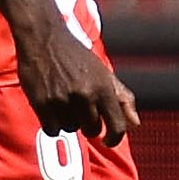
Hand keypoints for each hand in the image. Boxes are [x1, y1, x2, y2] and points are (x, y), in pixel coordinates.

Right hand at [18, 18, 138, 144]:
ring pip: (71, 129)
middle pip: (92, 130)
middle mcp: (85, 95)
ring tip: (64, 99)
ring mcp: (63, 100)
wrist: (44, 38)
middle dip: (88, 123)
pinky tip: (52, 105)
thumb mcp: (104, 73)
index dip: (114, 138)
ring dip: (68, 120)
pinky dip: (52, 123)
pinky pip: (53, 129)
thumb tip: (135, 124)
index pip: (118, 126)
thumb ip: (122, 99)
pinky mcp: (42, 104)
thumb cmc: (76, 56)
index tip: (108, 140)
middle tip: (79, 105)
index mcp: (104, 88)